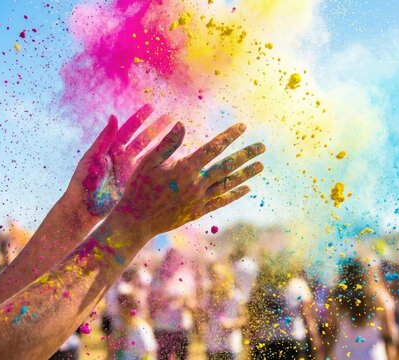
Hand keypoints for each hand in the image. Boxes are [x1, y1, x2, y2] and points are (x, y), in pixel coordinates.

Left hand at [60, 104, 170, 224]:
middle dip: (156, 128)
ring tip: (176, 136)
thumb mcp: (93, 159)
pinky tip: (173, 160)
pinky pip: (149, 170)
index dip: (140, 118)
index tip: (152, 107)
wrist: (83, 210)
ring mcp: (128, 170)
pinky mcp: (133, 182)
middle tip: (171, 118)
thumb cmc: (83, 184)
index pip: (128, 129)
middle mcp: (121, 157)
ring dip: (161, 144)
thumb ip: (104, 139)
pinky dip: (160, 164)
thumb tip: (113, 116)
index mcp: (110, 148)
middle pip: (142, 138)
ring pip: (148, 153)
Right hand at [113, 122, 264, 238]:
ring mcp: (199, 200)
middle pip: (227, 167)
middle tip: (262, 146)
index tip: (242, 126)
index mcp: (185, 169)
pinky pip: (221, 202)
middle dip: (246, 155)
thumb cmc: (138, 188)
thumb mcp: (148, 162)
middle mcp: (196, 185)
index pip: (212, 148)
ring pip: (227, 184)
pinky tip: (247, 188)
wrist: (136, 221)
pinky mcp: (197, 212)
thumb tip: (182, 123)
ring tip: (261, 165)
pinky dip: (234, 194)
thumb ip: (167, 143)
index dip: (229, 136)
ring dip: (246, 174)